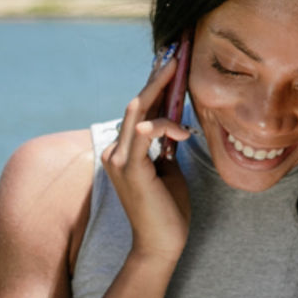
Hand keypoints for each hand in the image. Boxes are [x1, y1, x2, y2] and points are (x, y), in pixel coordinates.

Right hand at [101, 55, 193, 265]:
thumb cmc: (167, 210)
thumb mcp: (168, 169)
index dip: (155, 85)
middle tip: (176, 53)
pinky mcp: (130, 169)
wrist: (161, 244)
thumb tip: (174, 120)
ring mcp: (118, 159)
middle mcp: (115, 151)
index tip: (173, 63)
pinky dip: (164, 126)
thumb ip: (165, 145)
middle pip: (136, 103)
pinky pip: (144, 133)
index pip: (140, 109)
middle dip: (157, 76)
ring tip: (178, 69)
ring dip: (159, 88)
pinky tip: (182, 132)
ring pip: (136, 111)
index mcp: (124, 150)